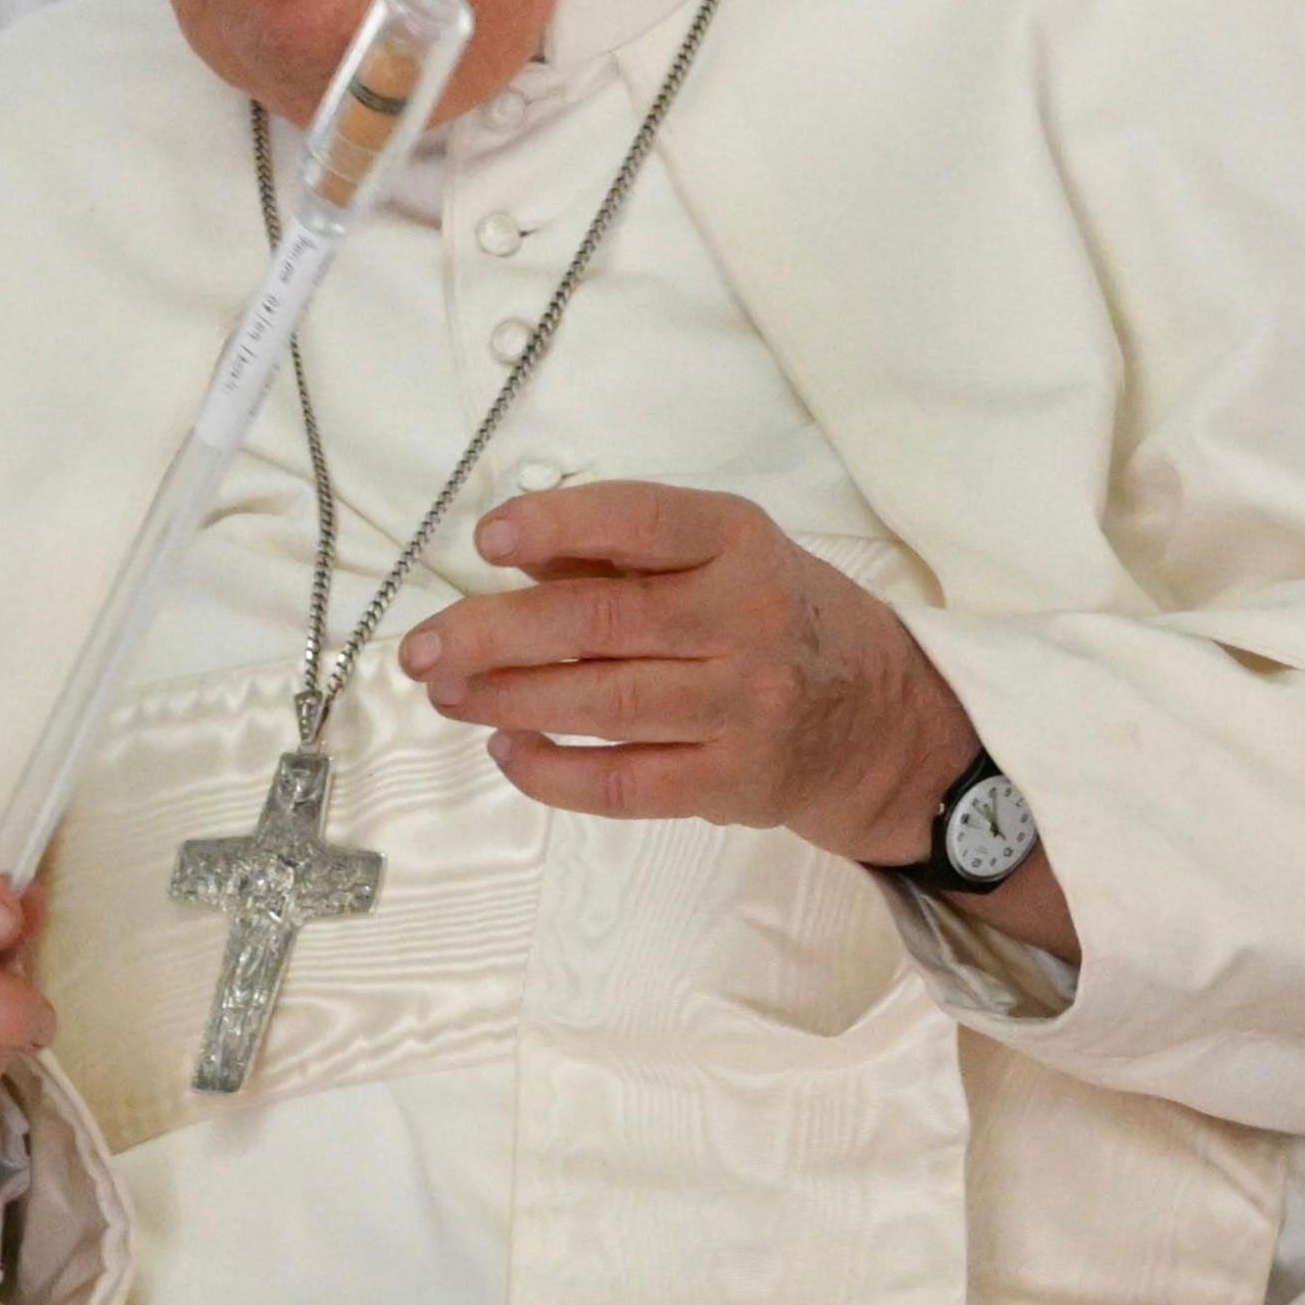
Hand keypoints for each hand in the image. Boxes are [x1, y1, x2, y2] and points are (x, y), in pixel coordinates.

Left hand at [400, 483, 1077, 957]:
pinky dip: (552, 771)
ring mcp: (743, 708)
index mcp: (739, 544)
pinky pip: (622, 783)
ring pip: (599, 706)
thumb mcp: (724, 558)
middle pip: (599, 624)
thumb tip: (513, 560)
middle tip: (421, 648)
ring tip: (446, 694)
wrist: (883, 721)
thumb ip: (623, 554)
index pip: (641, 521)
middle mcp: (745, 621)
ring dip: (504, 701)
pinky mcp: (734, 783)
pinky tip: (507, 752)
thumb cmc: (777, 620)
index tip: (487, 538)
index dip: (558, 525)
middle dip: (492, 634)